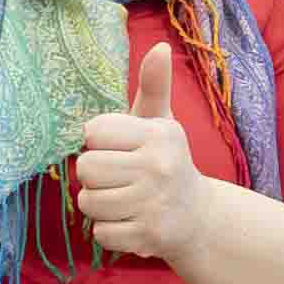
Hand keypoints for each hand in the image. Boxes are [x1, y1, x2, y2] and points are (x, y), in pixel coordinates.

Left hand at [68, 36, 209, 261]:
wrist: (198, 217)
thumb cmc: (166, 162)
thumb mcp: (160, 122)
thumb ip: (154, 85)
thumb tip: (160, 47)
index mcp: (158, 134)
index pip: (93, 133)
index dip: (98, 143)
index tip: (119, 150)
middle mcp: (159, 166)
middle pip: (86, 169)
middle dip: (95, 177)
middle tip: (119, 179)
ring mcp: (154, 203)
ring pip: (89, 202)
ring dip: (100, 206)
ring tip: (125, 201)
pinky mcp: (149, 236)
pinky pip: (100, 233)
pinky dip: (110, 232)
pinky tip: (131, 222)